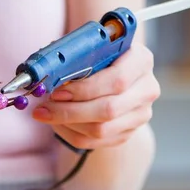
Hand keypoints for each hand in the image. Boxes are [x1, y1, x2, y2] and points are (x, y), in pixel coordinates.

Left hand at [32, 43, 159, 149]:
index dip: (84, 88)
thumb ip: (75, 54)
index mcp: (140, 60)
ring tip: (47, 114)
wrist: (114, 75)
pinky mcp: (127, 132)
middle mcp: (146, 89)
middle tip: (42, 109)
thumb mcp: (90, 47)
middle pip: (108, 109)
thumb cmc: (96, 56)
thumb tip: (48, 70)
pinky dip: (70, 134)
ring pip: (101, 130)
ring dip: (67, 124)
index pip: (117, 80)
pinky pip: (95, 142)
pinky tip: (57, 123)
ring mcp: (140, 114)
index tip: (57, 91)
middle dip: (69, 111)